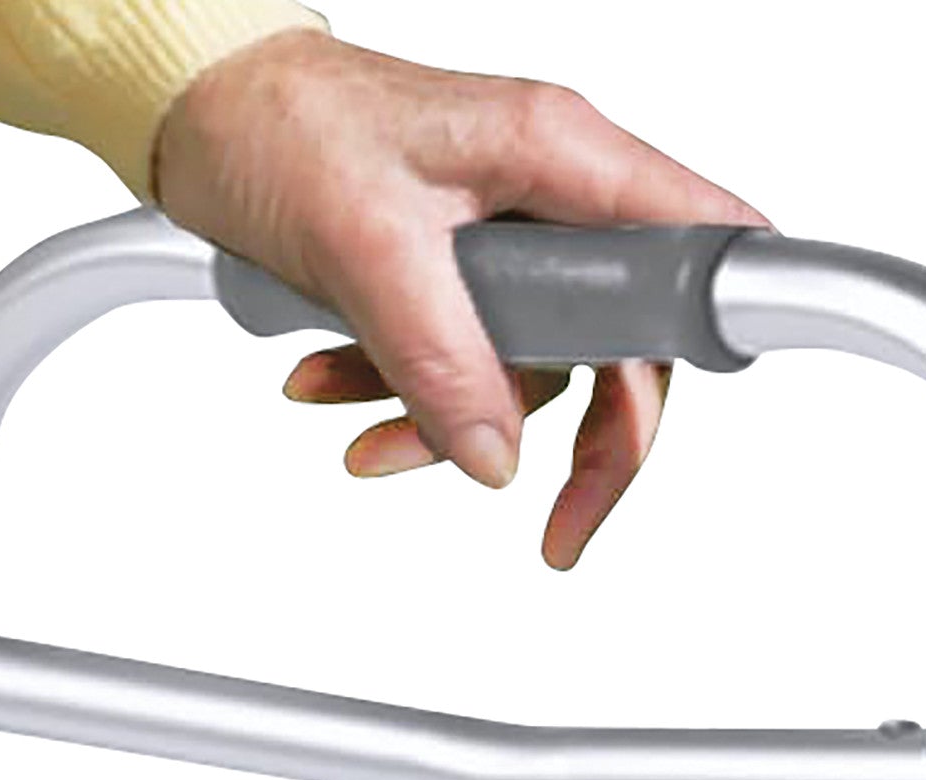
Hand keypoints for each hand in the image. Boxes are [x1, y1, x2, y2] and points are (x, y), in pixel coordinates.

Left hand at [153, 33, 764, 569]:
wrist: (199, 108)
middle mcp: (548, 192)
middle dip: (588, 448)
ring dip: (452, 424)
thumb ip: (441, 360)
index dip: (721, 312)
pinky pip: (471, 361)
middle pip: (626, 345)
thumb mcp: (365, 247)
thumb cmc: (279, 122)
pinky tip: (337, 396)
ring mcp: (510, 235)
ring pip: (537, 369)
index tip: (726, 390)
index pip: (689, 237)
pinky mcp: (463, 270)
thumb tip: (495, 456)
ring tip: (372, 441)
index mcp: (555, 152)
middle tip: (560, 526)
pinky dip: (409, 397)